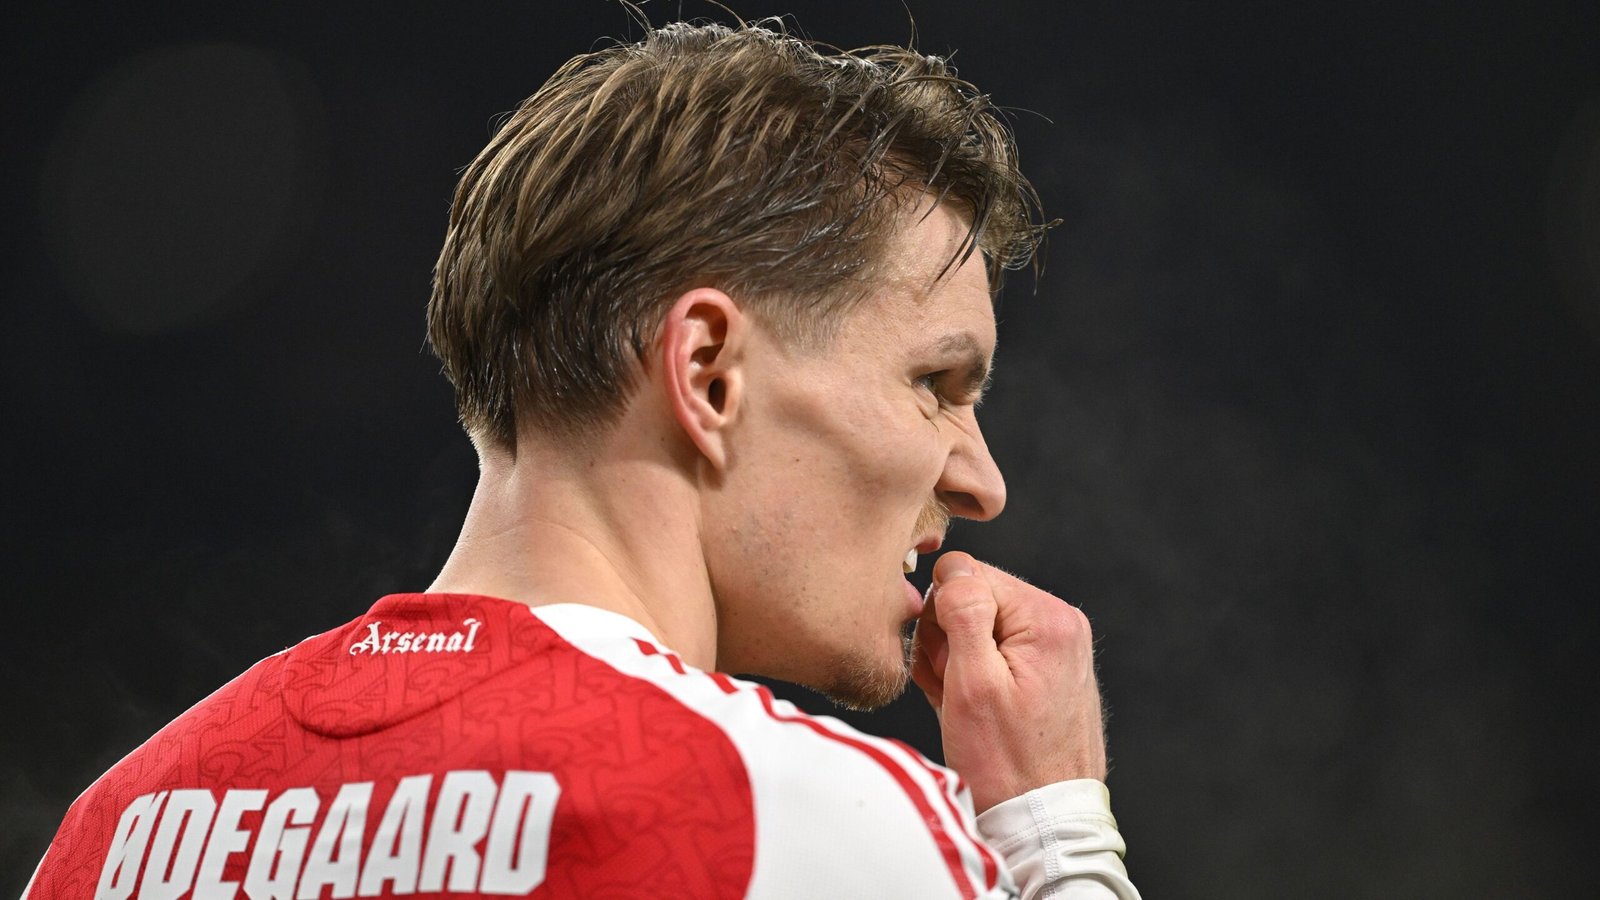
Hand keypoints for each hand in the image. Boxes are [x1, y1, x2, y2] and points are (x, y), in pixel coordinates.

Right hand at [911, 551, 1107, 813]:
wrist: (1043, 823)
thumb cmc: (1007, 764)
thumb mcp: (972, 684)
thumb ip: (963, 613)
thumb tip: (955, 567)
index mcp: (1047, 618)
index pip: (967, 573)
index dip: (940, 617)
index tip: (945, 665)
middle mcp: (1061, 624)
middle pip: (974, 598)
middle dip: (949, 641)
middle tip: (952, 690)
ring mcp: (1058, 648)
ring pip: (979, 627)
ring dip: (957, 663)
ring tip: (962, 706)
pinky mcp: (1049, 670)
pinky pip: (995, 652)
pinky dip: (975, 677)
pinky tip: (974, 709)